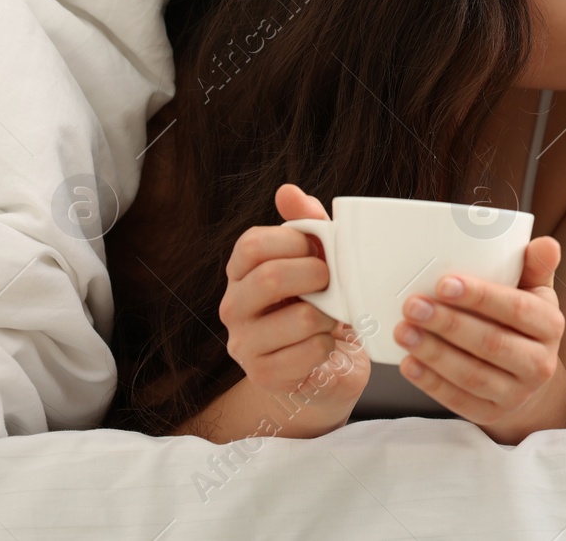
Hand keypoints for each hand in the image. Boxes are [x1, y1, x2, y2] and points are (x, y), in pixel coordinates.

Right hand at [217, 184, 370, 435]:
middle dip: (315, 275)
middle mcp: (234, 306)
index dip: (293, 241)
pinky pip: (309, 351)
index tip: (318, 249)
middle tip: (332, 281)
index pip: (252, 244)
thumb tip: (288, 191)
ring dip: (329, 315)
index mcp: (241, 272)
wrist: (322, 367)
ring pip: (299, 318)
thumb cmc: (318, 305)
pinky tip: (325, 345)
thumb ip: (307, 225)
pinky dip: (328, 345)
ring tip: (331, 317)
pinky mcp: (264, 375)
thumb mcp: (317, 261)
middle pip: (270, 277)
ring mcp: (244, 344)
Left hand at [394, 235, 565, 441]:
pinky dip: (430, 382)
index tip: (443, 283)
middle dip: (448, 323)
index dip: (480, 297)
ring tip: (403, 331)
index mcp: (550, 325)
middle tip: (413, 305)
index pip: (516, 309)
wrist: (527, 376)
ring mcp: (517, 393)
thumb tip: (546, 244)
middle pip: (491, 343)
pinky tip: (408, 363)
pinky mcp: (492, 414)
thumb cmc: (522, 321)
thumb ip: (535, 266)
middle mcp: (540, 363)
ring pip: (472, 374)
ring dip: (434, 352)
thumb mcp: (534, 291)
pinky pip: (459, 400)